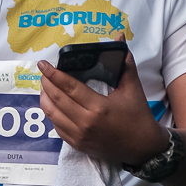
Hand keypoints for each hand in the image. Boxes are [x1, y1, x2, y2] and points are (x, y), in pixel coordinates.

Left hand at [37, 52, 166, 168]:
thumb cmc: (138, 117)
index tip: (43, 64)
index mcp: (99, 107)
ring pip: (52, 115)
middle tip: (43, 73)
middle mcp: (86, 123)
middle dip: (46, 83)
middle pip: (57, 100)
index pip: (69, 87)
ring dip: (45, 99)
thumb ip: (124, 62)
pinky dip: (52, 114)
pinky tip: (52, 104)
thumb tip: (119, 38)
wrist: (142, 148)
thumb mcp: (133, 88)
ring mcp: (80, 136)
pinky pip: (57, 128)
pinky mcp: (77, 145)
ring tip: (45, 87)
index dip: (53, 74)